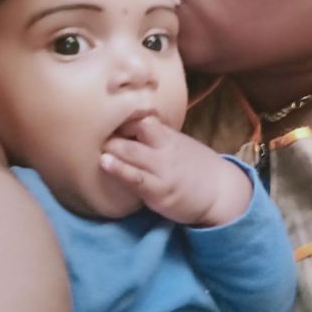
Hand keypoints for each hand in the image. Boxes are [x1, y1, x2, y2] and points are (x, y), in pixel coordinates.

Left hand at [100, 116, 251, 226]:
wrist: (220, 191)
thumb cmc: (197, 167)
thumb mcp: (180, 145)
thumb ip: (158, 138)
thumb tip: (129, 131)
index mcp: (168, 136)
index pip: (143, 120)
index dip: (123, 119)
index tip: (104, 120)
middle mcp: (164, 149)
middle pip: (136, 132)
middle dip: (112, 133)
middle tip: (90, 131)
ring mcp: (161, 169)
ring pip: (132, 153)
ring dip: (112, 148)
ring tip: (96, 145)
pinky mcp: (159, 191)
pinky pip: (136, 179)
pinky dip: (120, 170)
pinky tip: (106, 164)